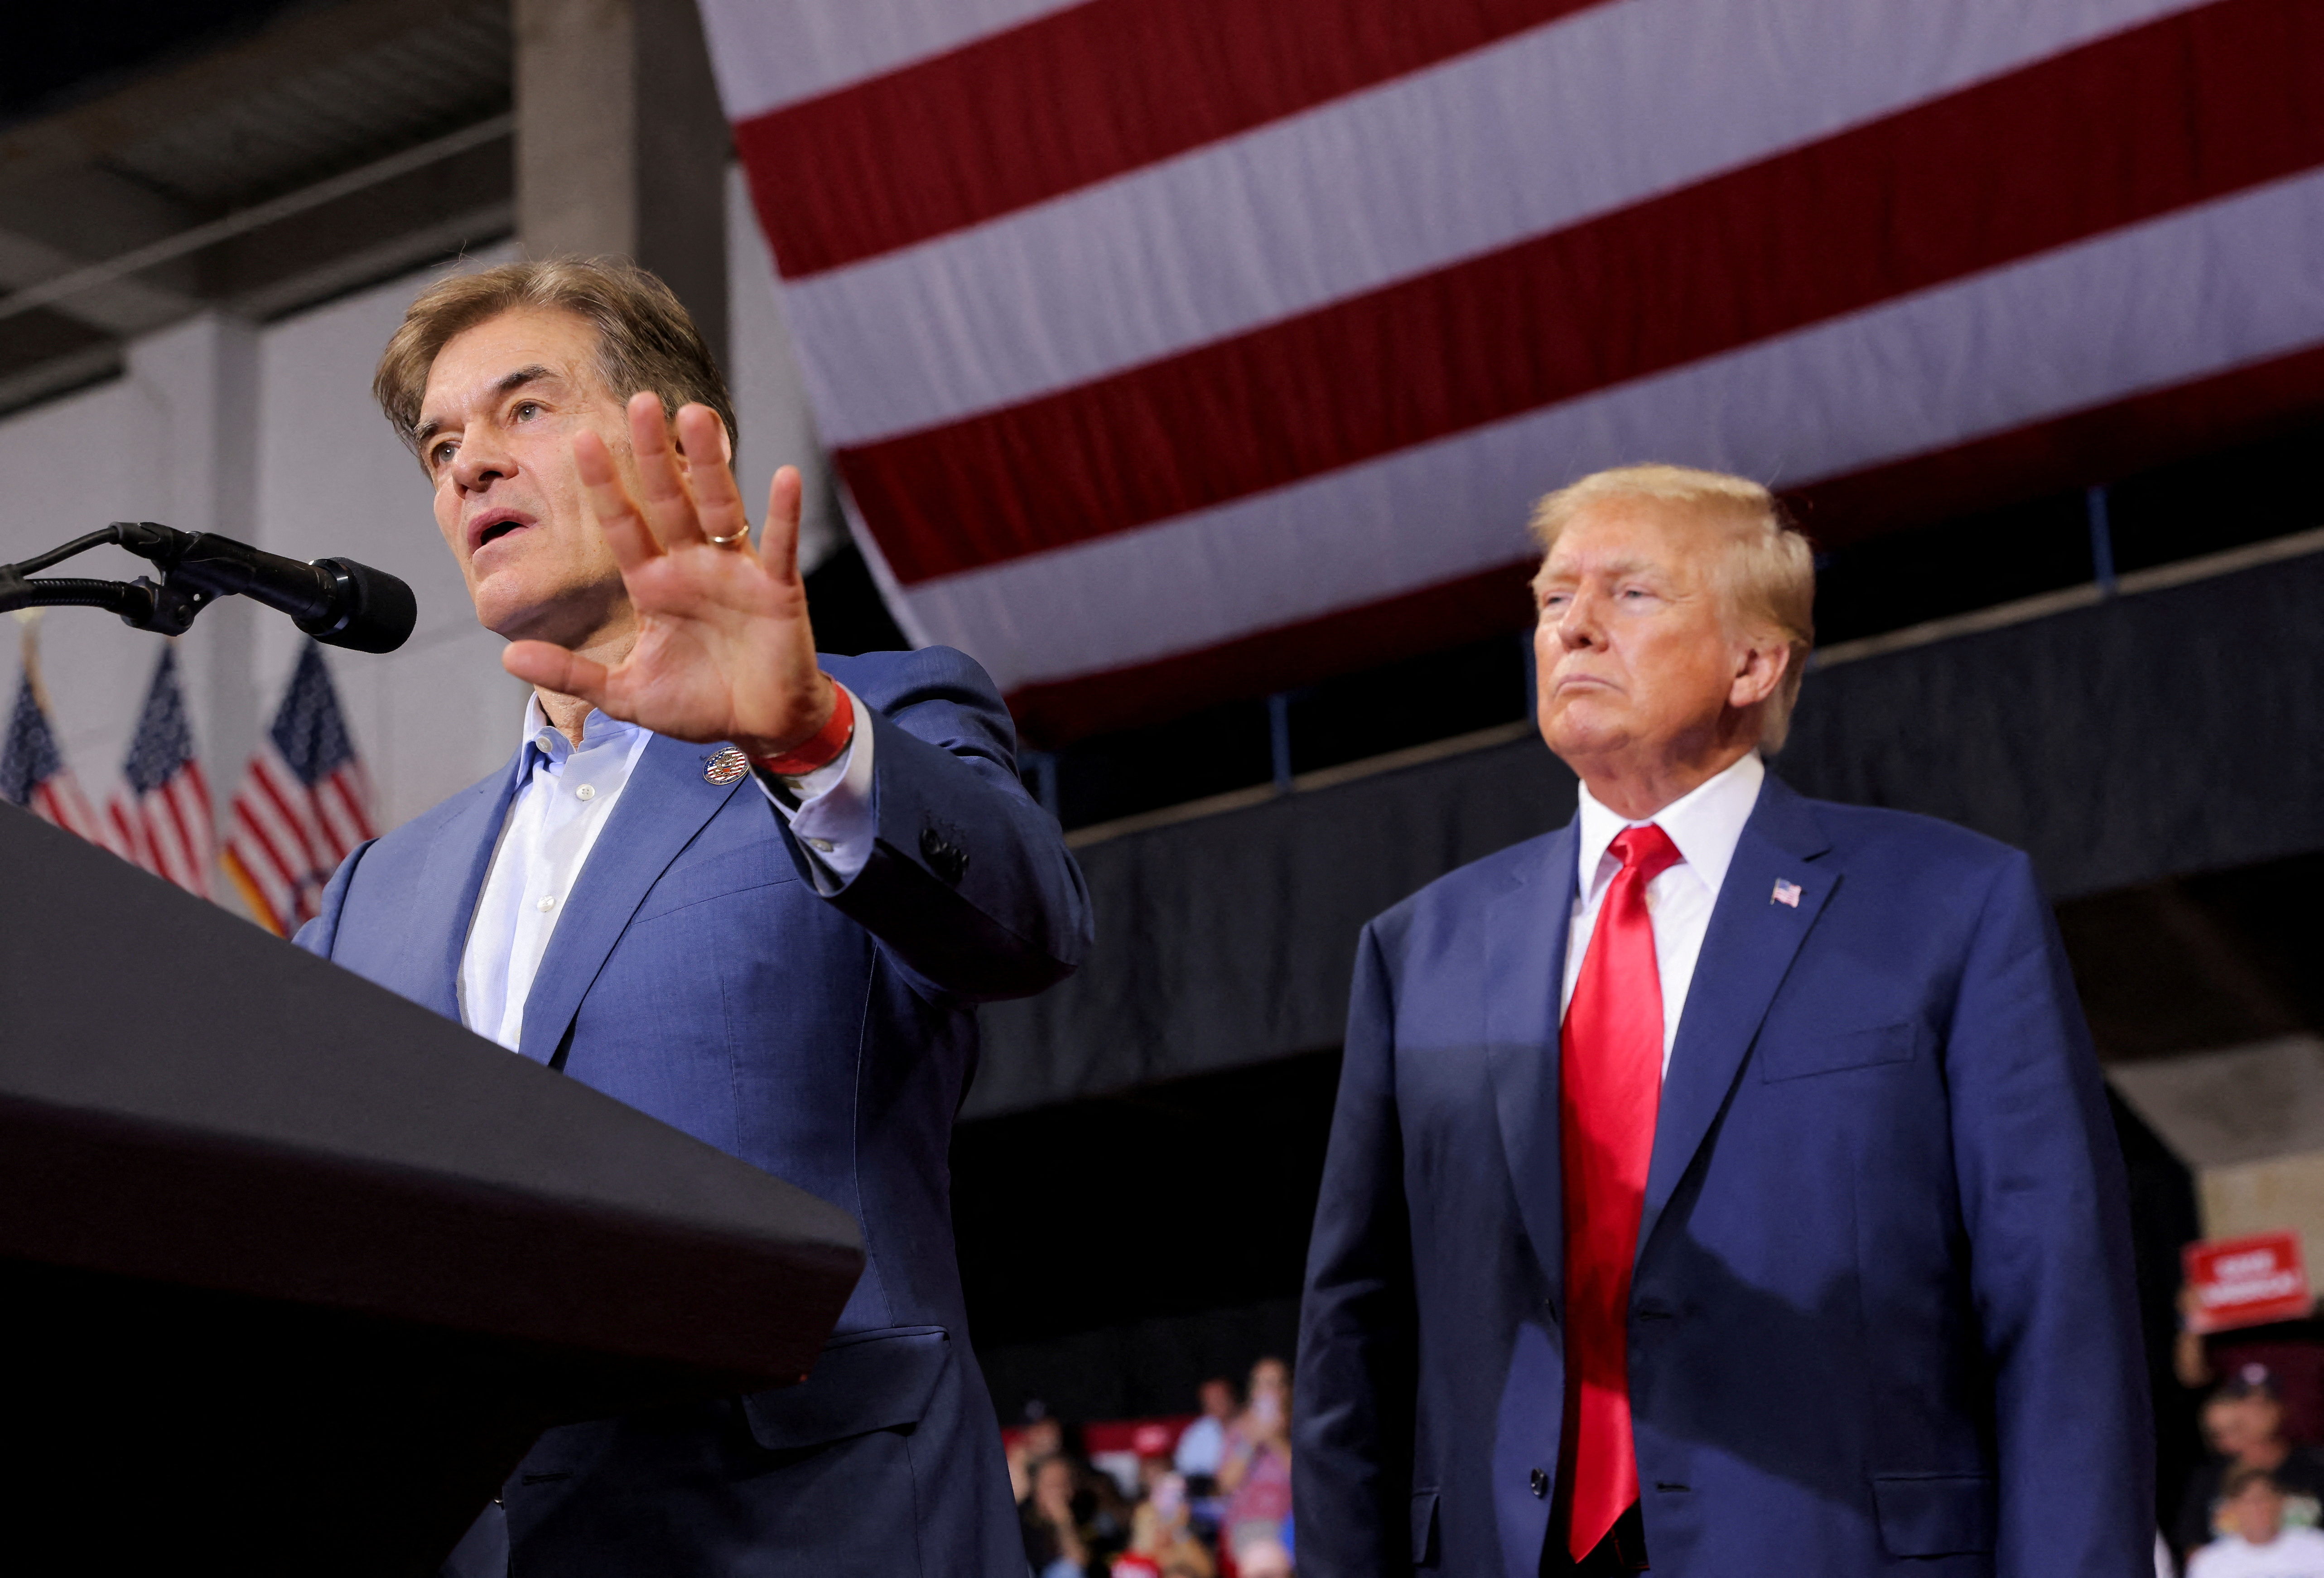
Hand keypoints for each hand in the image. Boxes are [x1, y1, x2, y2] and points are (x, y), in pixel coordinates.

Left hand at [502, 392, 832, 757]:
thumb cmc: (698, 704)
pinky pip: (780, 545)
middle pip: (670, 499)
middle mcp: (693, 567)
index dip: (605, 485)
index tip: (581, 440)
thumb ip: (571, 674)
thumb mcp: (626, 695)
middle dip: (654, 453)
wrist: (760, 725)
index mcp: (654, 586)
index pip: (624, 526)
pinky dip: (784, 513)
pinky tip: (783, 477)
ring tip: (695, 415)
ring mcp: (735, 573)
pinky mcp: (776, 590)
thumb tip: (508, 656)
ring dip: (710, 463)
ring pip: (720, 507)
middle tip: (641, 402)